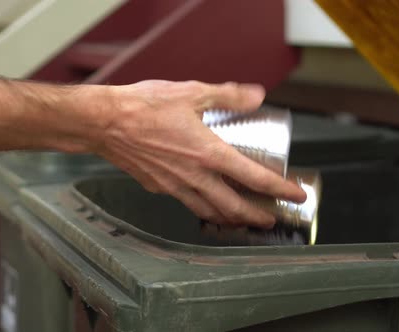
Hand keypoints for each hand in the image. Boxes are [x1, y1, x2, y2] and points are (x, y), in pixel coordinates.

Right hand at [90, 80, 306, 227]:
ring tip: (243, 220)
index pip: (254, 178)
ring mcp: (176, 186)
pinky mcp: (159, 187)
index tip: (294, 195)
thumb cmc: (143, 107)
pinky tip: (205, 203)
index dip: (279, 189)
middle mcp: (195, 176)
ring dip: (231, 219)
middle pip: (234, 207)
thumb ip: (228, 95)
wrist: (104, 123)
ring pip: (210, 212)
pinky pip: (187, 203)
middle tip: (271, 218)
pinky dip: (203, 209)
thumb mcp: (192, 92)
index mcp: (209, 154)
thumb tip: (256, 96)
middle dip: (257, 216)